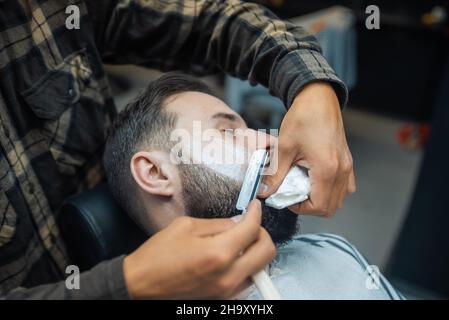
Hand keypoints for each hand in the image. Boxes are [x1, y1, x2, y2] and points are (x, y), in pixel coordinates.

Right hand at [123, 200, 274, 298]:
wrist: (142, 284)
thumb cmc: (159, 253)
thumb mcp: (187, 226)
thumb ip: (218, 224)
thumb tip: (238, 222)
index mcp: (218, 253)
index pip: (252, 230)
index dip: (256, 213)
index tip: (255, 206)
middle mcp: (228, 275)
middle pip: (267, 251)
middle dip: (261, 233)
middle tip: (250, 224)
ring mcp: (228, 291)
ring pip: (260, 267)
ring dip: (255, 251)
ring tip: (239, 241)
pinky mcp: (223, 299)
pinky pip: (247, 280)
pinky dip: (246, 266)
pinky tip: (231, 257)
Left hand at [260, 82, 355, 216]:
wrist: (318, 98)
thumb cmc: (303, 117)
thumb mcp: (284, 148)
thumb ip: (275, 174)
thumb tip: (264, 192)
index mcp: (327, 169)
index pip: (319, 206)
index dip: (300, 209)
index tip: (286, 198)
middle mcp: (341, 170)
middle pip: (331, 207)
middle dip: (310, 207)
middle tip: (293, 195)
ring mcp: (347, 166)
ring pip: (339, 198)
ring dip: (321, 199)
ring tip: (303, 187)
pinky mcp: (347, 161)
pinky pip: (344, 186)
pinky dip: (331, 190)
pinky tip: (314, 180)